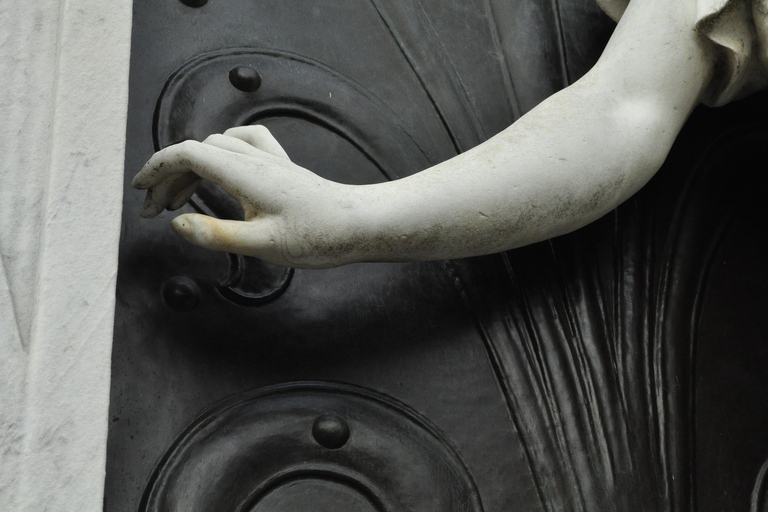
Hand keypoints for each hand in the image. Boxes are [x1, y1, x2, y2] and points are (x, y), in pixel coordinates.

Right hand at [132, 126, 348, 267]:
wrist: (358, 224)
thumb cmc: (317, 236)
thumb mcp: (262, 245)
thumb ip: (216, 235)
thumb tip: (177, 224)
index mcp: (245, 174)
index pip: (188, 155)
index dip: (157, 168)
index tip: (139, 190)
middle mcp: (255, 160)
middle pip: (197, 152)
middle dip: (168, 178)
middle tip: (154, 211)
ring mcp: (269, 161)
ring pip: (216, 148)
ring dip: (191, 169)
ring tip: (177, 202)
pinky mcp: (281, 167)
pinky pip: (244, 144)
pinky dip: (220, 154)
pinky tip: (218, 171)